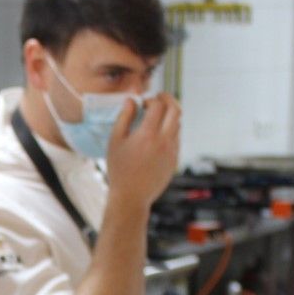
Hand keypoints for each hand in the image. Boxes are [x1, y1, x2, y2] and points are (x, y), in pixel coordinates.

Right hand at [104, 92, 180, 211]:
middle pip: (176, 109)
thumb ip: (124, 117)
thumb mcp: (115, 141)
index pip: (158, 105)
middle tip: (159, 97)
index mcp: (148, 134)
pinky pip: (177, 138)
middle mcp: (164, 140)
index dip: (151, 99)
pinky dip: (170, 130)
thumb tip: (132, 100)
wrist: (131, 197)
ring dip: (170, 115)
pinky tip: (158, 134)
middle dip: (168, 99)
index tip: (143, 103)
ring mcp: (172, 150)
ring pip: (178, 123)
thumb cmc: (119, 169)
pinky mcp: (175, 159)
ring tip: (157, 116)